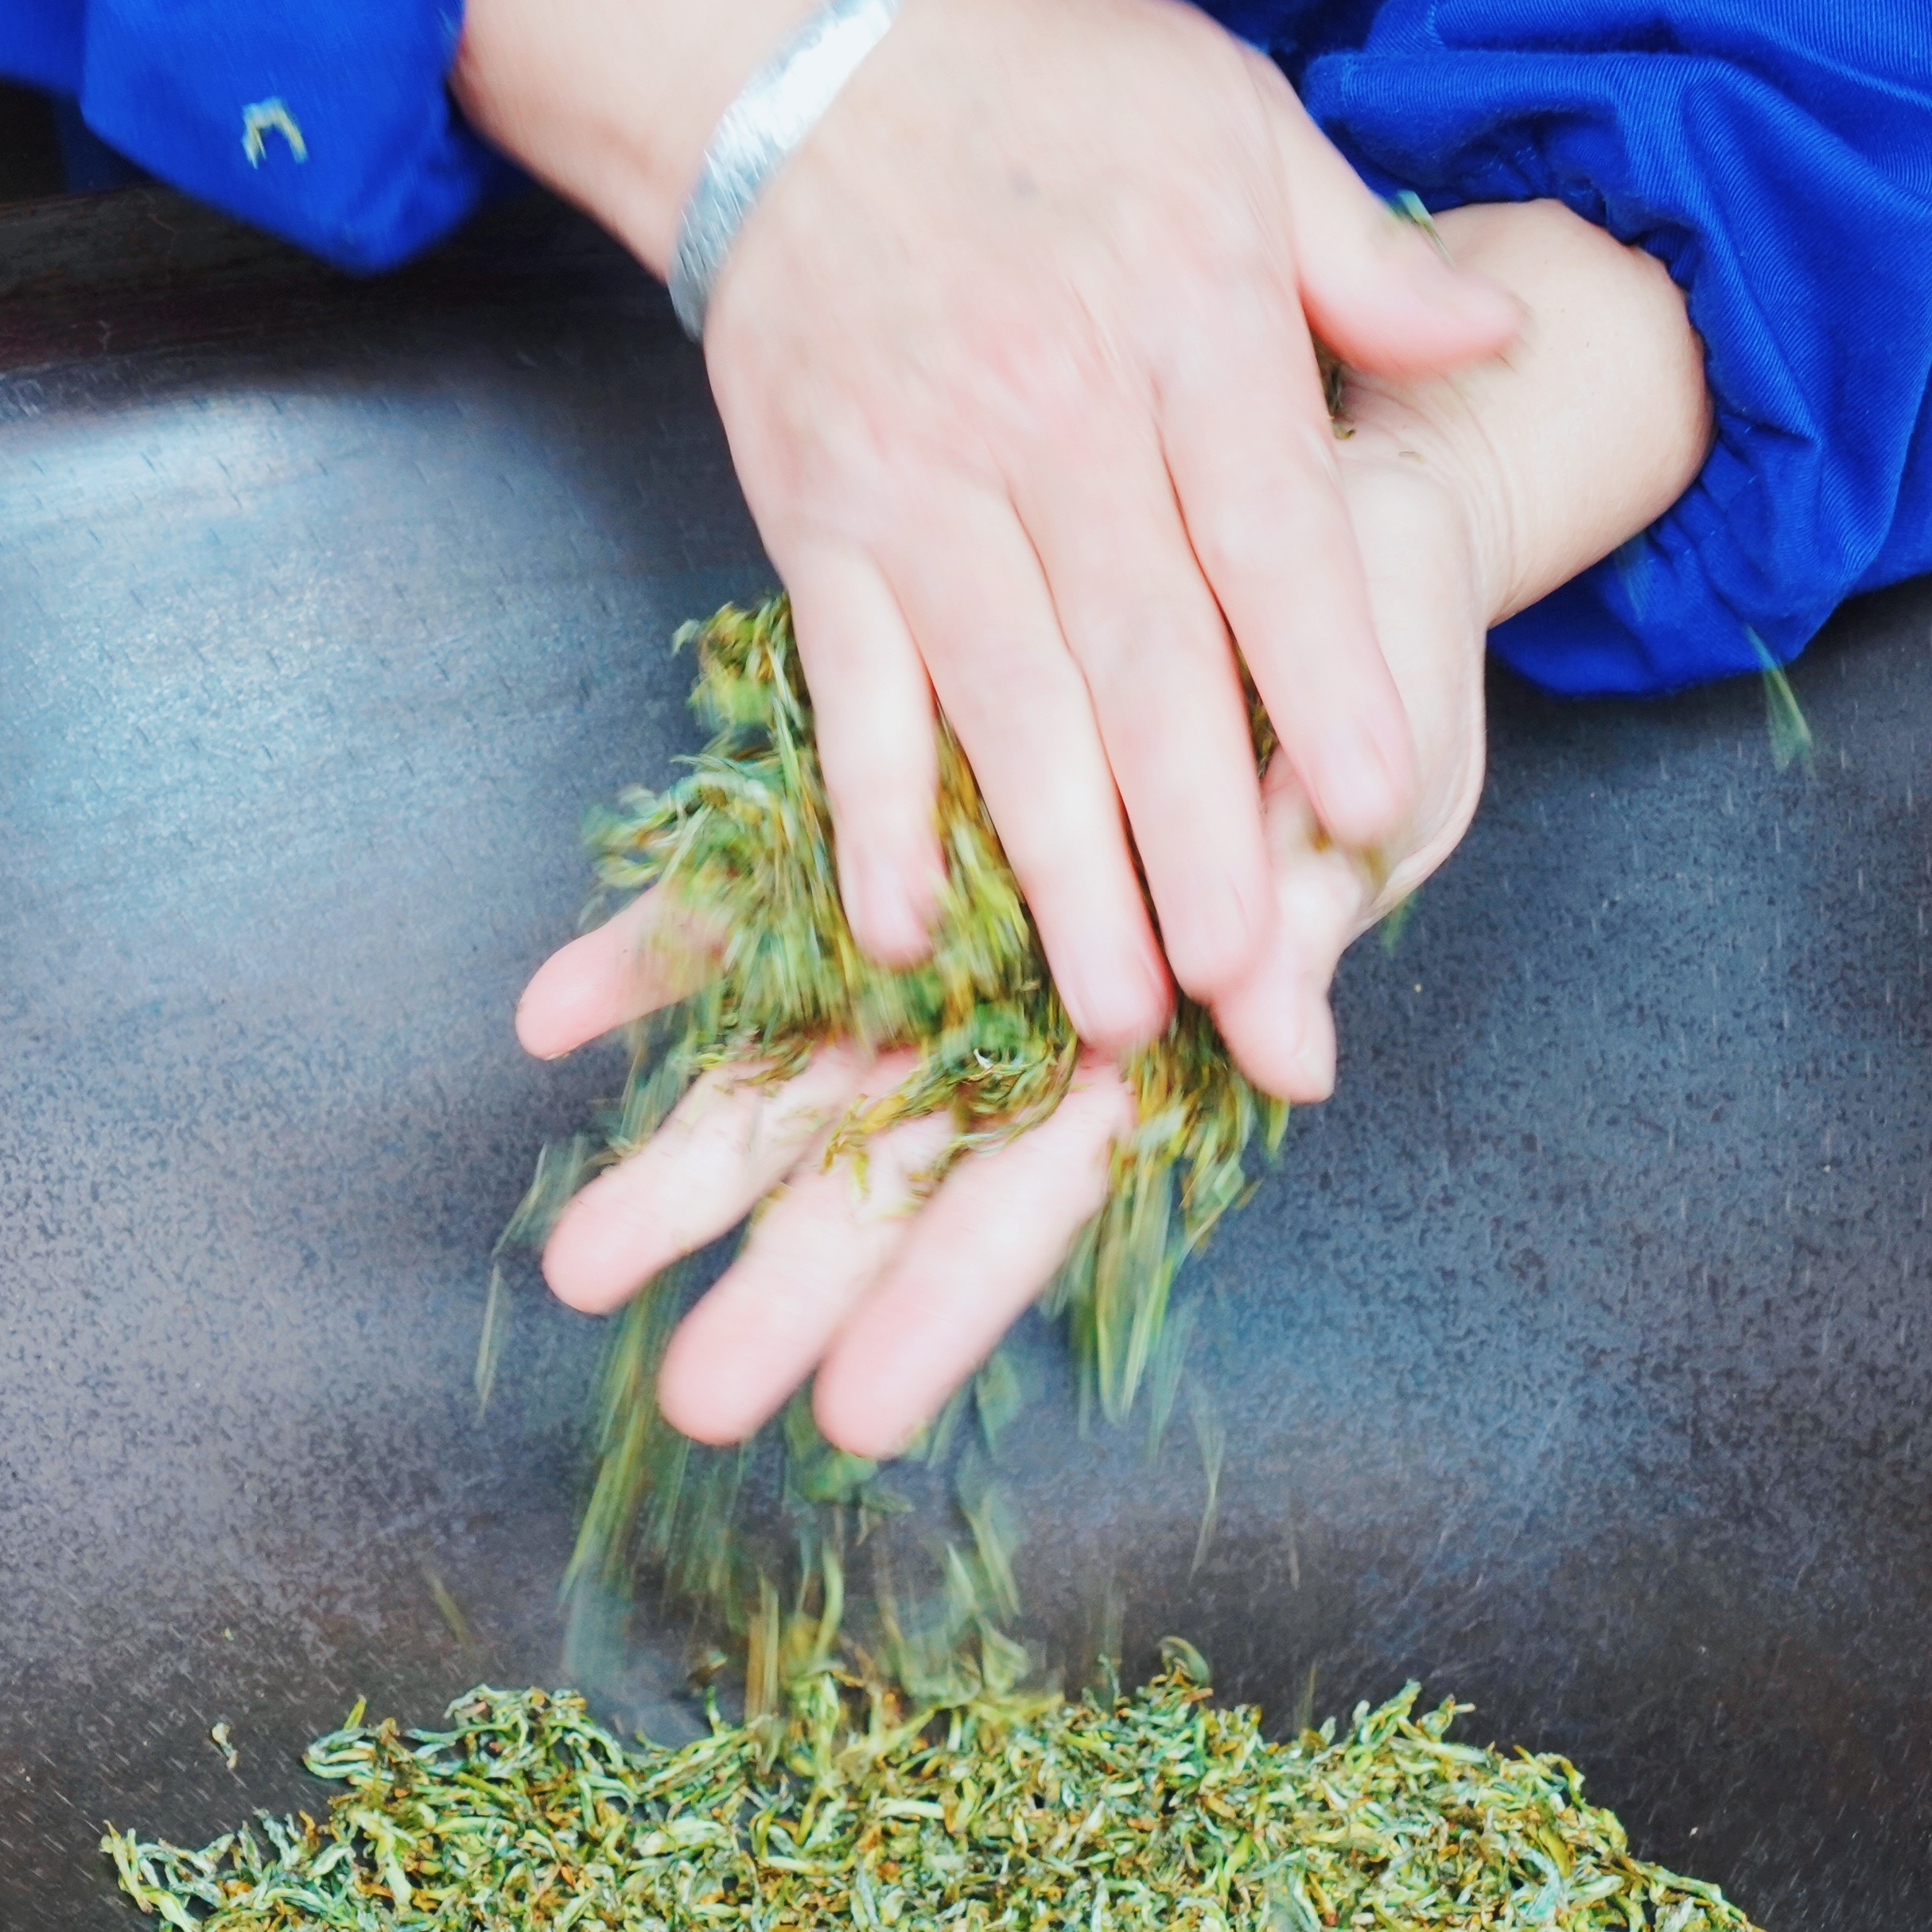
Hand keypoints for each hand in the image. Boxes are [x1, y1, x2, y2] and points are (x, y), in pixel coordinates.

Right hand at [457, 0, 1518, 1051]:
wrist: (798, 52)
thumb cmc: (1041, 87)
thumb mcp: (1235, 115)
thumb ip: (1360, 256)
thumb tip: (1497, 331)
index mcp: (1184, 321)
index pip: (1271, 530)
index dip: (1323, 675)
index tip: (1379, 803)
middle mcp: (1053, 415)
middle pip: (1143, 655)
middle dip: (1196, 833)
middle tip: (1243, 978)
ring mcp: (922, 479)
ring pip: (1005, 701)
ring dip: (1059, 870)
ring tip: (1112, 1009)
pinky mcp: (817, 518)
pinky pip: (851, 691)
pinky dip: (876, 817)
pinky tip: (916, 929)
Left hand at [516, 425, 1494, 1459]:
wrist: (1328, 521)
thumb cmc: (1378, 673)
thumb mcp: (1367, 788)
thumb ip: (1303, 918)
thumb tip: (1291, 1057)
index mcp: (1161, 1021)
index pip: (1040, 1194)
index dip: (947, 1300)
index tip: (854, 1411)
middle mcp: (1034, 995)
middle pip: (896, 1168)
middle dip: (789, 1283)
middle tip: (688, 1397)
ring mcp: (954, 910)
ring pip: (803, 1064)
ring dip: (694, 1161)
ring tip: (575, 1266)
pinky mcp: (889, 802)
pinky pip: (753, 898)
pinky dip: (658, 961)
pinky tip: (553, 1017)